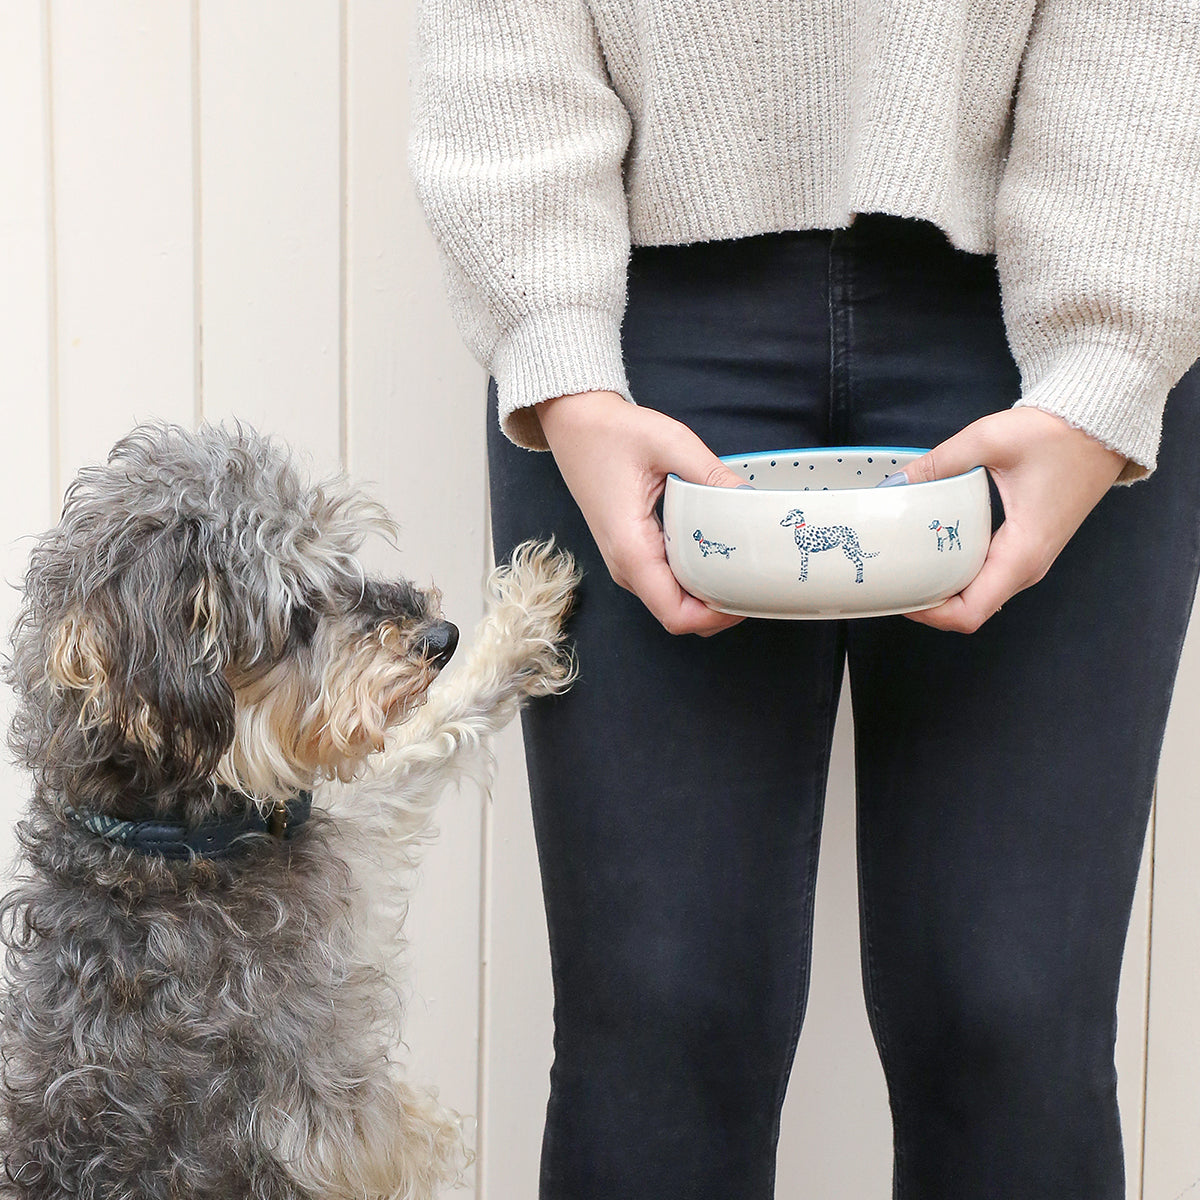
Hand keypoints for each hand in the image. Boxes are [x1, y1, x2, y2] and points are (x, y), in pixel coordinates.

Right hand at [536, 390, 746, 635]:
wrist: (574, 424)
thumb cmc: (610, 433)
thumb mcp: (670, 443)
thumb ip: (713, 474)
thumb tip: (750, 500)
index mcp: (631, 548)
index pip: (675, 614)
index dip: (715, 618)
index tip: (744, 598)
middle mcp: (625, 565)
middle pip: (678, 616)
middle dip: (718, 609)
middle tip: (753, 581)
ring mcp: (626, 563)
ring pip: (672, 603)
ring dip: (707, 596)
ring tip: (740, 566)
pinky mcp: (632, 553)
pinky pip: (666, 583)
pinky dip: (694, 579)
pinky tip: (716, 554)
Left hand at [899, 407, 1127, 632]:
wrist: (1101, 426)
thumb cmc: (1058, 434)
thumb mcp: (989, 440)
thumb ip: (938, 463)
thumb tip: (899, 484)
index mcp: (1022, 552)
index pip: (971, 613)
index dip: (931, 615)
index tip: (902, 597)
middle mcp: (1028, 565)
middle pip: (970, 609)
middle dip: (929, 603)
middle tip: (895, 579)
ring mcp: (1029, 558)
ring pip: (979, 594)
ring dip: (944, 588)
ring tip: (909, 565)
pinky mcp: (1027, 546)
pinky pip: (988, 575)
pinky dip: (960, 572)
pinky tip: (936, 550)